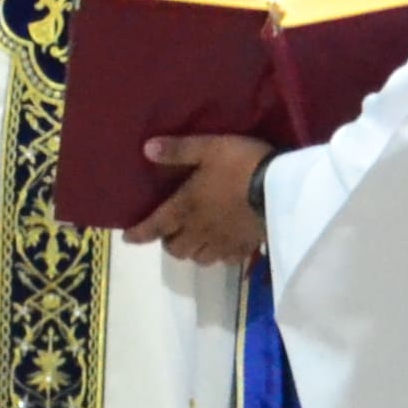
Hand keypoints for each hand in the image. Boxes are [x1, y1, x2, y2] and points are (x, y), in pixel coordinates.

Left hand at [126, 134, 273, 265]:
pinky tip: (224, 245)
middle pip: (176, 250)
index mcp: (185, 207)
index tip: (128, 238)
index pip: (154, 226)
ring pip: (198, 259)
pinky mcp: (244, 248)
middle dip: (170, 242)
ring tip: (196, 238)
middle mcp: (199, 230)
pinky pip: (225, 260)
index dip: (138, 234)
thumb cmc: (240, 165)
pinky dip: (219, 255)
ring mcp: (222, 243)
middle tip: (172, 230)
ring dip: (193, 251)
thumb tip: (146, 149)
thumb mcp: (209, 148)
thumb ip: (179, 150)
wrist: (280, 189)